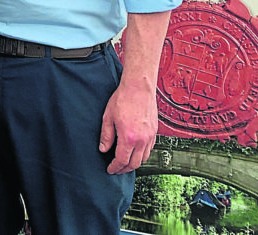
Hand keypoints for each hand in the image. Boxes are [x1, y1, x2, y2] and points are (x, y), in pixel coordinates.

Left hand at [99, 11, 169, 174]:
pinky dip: (141, 155)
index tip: (110, 170)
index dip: (115, 168)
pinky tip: (134, 153)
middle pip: (134, 163)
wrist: (139, 87)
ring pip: (143, 158)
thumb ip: (106, 135)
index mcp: (129, 137)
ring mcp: (150, 136)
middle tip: (116, 170)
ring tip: (124, 163)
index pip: (122, 160)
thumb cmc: (122, 99)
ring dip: (134, 163)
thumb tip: (103, 150)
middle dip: (124, 169)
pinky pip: (149, 149)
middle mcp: (142, 140)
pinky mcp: (154, 132)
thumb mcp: (108, 117)